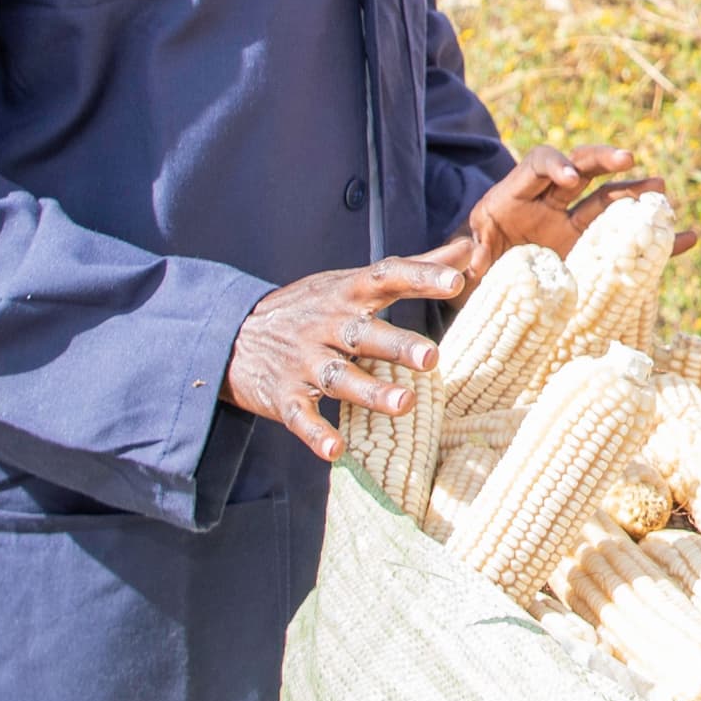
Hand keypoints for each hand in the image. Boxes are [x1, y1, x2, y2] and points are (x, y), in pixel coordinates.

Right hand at [226, 256, 470, 459]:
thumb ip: (413, 268)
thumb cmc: (312, 308)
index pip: (386, 278)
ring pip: (338, 377)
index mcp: (346, 294)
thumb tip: (467, 251)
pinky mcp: (283, 396)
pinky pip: (300, 416)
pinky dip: (316, 433)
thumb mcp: (353, 282)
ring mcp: (303, 362)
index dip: (420, 278)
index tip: (457, 281)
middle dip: (396, 346)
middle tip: (431, 358)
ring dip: (370, 393)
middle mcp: (326, 326)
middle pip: (363, 334)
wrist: (233, 336)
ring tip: (404, 405)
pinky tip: (336, 449)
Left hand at [447, 143, 689, 277]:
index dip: (552, 164)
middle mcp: (547, 203)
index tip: (569, 177)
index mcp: (512, 198)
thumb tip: (464, 268)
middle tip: (627, 159)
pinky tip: (687, 237)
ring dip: (635, 193)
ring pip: (608, 199)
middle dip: (602, 160)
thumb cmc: (468, 275)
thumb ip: (465, 262)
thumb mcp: (462, 266)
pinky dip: (657, 240)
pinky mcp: (590, 250)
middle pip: (579, 168)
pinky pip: (628, 240)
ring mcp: (571, 225)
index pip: (535, 165)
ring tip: (661, 193)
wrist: (482, 293)